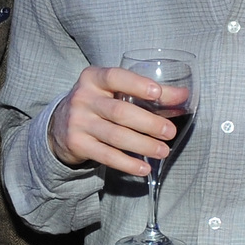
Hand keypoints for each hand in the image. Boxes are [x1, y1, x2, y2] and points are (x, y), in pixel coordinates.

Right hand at [46, 66, 190, 177]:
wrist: (60, 125)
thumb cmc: (98, 103)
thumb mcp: (114, 91)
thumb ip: (147, 92)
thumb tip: (183, 96)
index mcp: (93, 78)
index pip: (115, 77)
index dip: (136, 84)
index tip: (157, 93)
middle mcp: (83, 98)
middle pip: (119, 111)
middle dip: (148, 123)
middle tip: (170, 132)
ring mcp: (78, 122)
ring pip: (115, 136)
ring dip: (143, 145)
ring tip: (163, 151)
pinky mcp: (77, 144)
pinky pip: (106, 155)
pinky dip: (127, 163)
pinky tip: (143, 168)